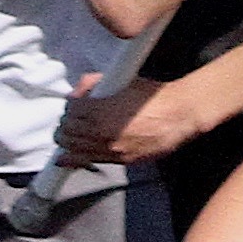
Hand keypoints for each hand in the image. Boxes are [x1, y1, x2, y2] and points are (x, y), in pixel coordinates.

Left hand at [57, 73, 202, 164]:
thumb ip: (94, 83)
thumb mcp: (122, 80)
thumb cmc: (154, 97)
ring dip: (68, 143)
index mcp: (98, 110)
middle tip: (67, 122)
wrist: (177, 116)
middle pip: (66, 132)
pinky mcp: (119, 160)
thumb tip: (79, 92)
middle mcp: (100, 132)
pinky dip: (76, 159)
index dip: (69, 107)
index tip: (72, 107)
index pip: (69, 111)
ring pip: (73, 149)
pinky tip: (68, 159)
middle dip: (65, 126)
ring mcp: (109, 149)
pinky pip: (89, 162)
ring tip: (67, 139)